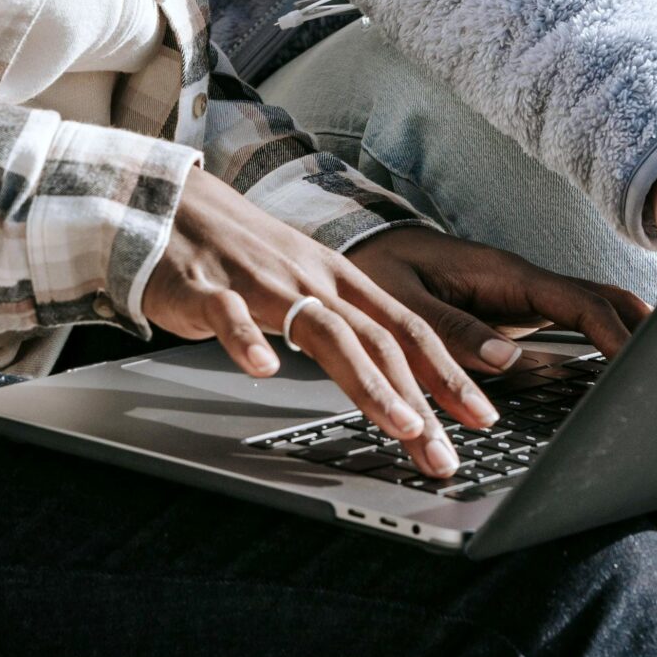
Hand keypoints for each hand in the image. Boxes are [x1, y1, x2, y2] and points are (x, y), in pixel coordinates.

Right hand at [143, 172, 630, 480]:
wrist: (172, 205)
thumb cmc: (244, 257)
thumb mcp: (306, 288)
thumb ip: (347, 328)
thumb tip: (400, 383)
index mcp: (340, 281)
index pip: (408, 328)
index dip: (450, 372)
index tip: (483, 418)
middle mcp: (312, 279)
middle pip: (380, 336)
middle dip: (423, 394)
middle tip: (448, 450)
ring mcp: (262, 282)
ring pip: (325, 329)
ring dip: (368, 380)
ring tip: (399, 422)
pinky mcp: (208, 287)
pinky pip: (230, 314)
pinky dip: (247, 340)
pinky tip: (263, 369)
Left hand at [352, 225, 649, 373]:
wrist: (359, 247)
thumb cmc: (378, 269)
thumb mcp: (403, 302)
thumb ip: (452, 331)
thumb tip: (508, 361)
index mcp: (502, 274)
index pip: (577, 300)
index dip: (615, 332)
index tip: (643, 362)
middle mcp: (520, 283)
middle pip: (598, 301)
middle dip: (640, 326)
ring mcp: (520, 298)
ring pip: (588, 312)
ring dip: (624, 333)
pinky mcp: (513, 314)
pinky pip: (566, 325)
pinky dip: (597, 342)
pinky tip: (611, 370)